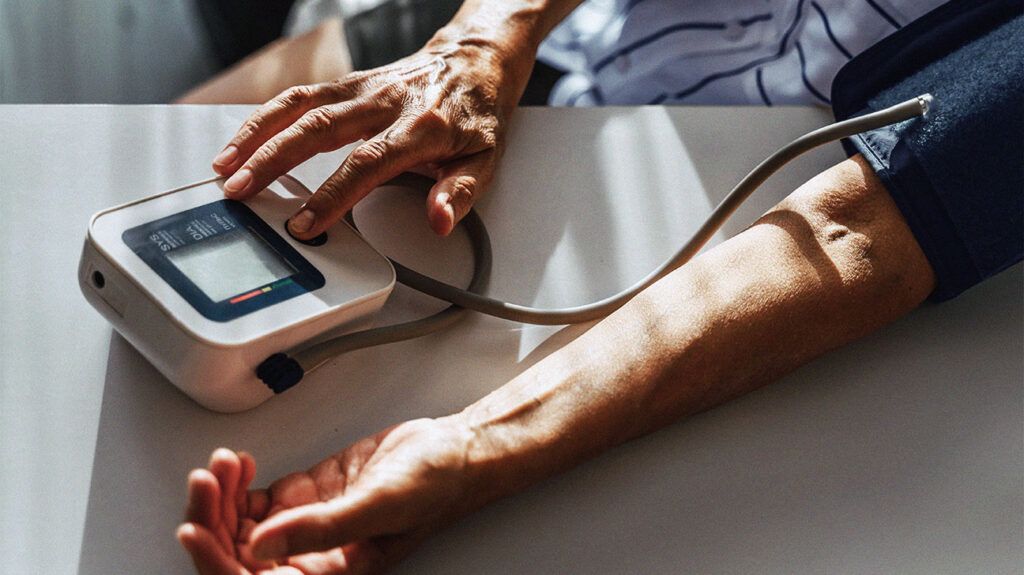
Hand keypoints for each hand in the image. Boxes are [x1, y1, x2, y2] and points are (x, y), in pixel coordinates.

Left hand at [177, 417, 482, 573]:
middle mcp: (309, 557)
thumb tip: (261, 545)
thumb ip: (322, 529)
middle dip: (209, 521)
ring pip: (237, 527)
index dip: (216, 564)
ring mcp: (303, 526)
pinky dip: (237, 483)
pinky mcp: (303, 497)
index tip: (194, 530)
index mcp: (328, 574)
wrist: (450, 449)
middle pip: (236, 556)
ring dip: (220, 497)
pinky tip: (238, 462)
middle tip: (203, 481)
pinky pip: (253, 501)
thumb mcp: (380, 506)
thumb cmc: (434, 485)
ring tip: (221, 464)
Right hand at [211, 31, 534, 237]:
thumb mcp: (485, 160)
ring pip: (299, 107)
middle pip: (319, 129)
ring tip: (225, 166)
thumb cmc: (477, 115)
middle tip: (242, 191)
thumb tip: (439, 220)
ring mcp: (362, 89)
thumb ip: (459, 193)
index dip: (333, 194)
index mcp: (421, 127)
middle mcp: (385, 103)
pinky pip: (299, 96)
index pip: (368, 163)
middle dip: (274, 161)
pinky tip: (242, 139)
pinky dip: (266, 116)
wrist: (475, 61)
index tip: (306, 223)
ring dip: (258, 135)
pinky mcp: (347, 82)